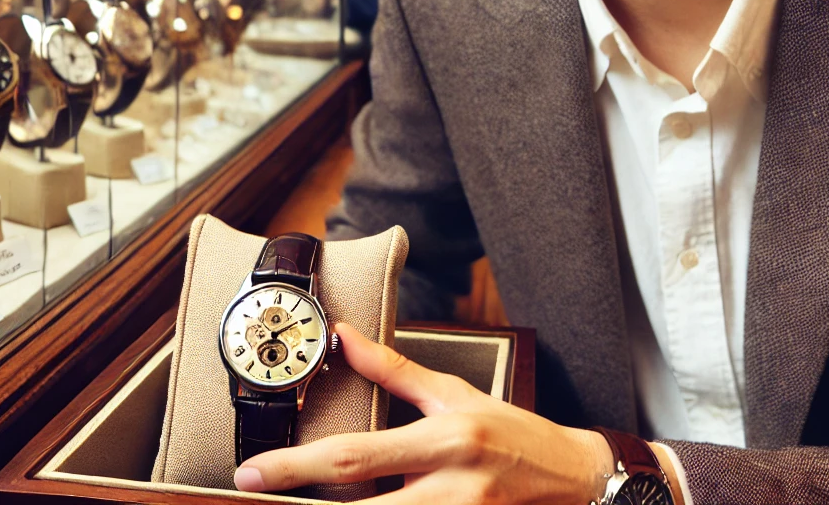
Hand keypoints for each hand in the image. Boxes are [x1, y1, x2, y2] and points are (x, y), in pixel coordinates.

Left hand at [235, 324, 613, 504]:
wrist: (575, 479)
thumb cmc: (514, 433)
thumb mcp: (454, 393)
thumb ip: (396, 373)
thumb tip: (346, 339)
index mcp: (442, 439)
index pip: (354, 456)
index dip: (296, 467)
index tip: (253, 471)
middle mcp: (450, 487)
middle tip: (258, 499)